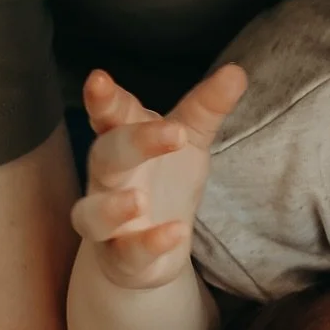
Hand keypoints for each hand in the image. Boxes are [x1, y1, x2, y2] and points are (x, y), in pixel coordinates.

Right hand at [69, 64, 246, 289]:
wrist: (153, 245)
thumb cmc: (164, 179)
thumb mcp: (190, 140)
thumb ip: (207, 107)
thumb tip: (237, 72)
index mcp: (122, 140)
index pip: (109, 115)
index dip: (104, 100)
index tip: (101, 80)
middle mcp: (107, 179)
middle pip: (105, 156)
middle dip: (132, 143)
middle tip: (170, 132)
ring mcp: (108, 221)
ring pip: (92, 214)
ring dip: (113, 207)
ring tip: (138, 199)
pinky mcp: (120, 257)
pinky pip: (127, 253)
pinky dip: (148, 245)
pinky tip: (174, 233)